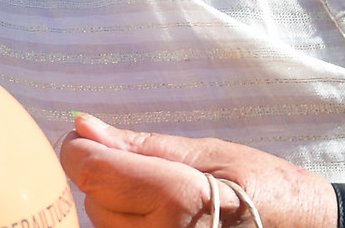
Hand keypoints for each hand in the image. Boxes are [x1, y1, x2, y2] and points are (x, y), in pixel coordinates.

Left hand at [61, 114, 337, 227]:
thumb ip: (142, 145)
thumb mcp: (209, 152)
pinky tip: (157, 216)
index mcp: (177, 200)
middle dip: (107, 176)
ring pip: (101, 224)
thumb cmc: (265, 187)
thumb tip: (85, 126)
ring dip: (116, 204)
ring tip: (161, 194)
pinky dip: (127, 223)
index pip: (94, 172)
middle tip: (149, 167)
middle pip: (93, 200)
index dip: (79, 150)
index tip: (85, 137)